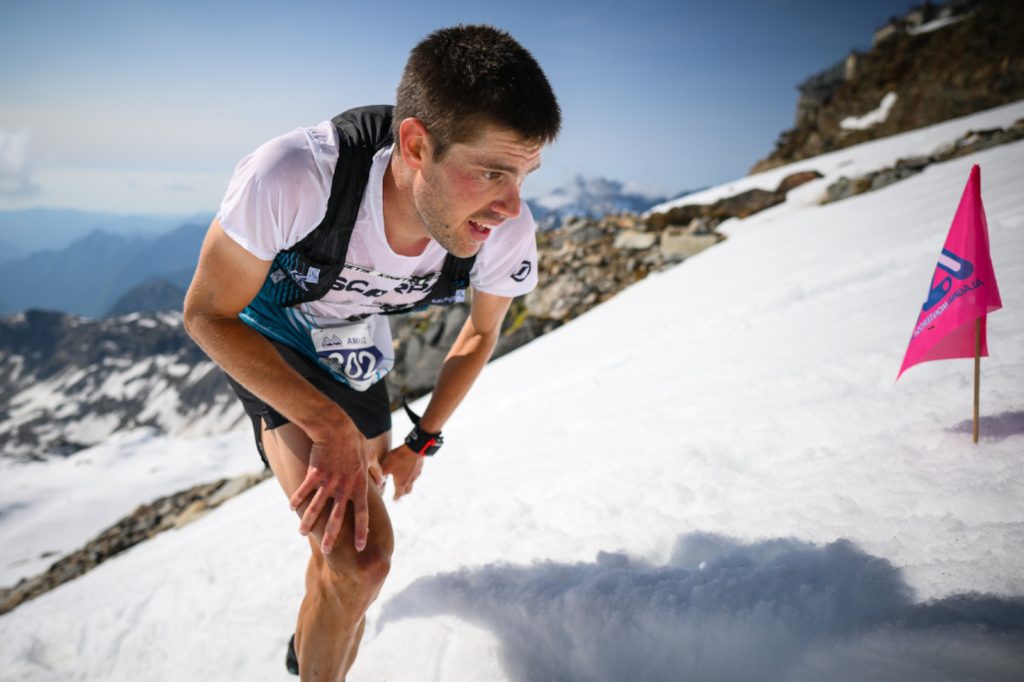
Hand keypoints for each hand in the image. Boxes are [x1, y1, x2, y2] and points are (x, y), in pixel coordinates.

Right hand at [289, 424, 371, 553]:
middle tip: (327, 551)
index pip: (362, 513)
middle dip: (332, 536)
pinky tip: (291, 508)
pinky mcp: (315, 473)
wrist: (336, 427)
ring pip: (317, 507)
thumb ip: (375, 471)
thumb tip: (382, 481)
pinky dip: (297, 499)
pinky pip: (304, 490)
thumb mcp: (369, 455)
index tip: (359, 546)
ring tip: (302, 533)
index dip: (361, 530)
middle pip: (338, 516)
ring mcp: (329, 480)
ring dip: (309, 522)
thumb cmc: (354, 440)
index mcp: (359, 485)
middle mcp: (344, 486)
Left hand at [380, 444, 424, 500]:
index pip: (398, 495)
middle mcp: (410, 481)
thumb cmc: (399, 458)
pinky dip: (412, 474)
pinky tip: (409, 469)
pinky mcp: (420, 468)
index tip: (394, 499)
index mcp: (401, 483)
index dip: (395, 498)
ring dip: (408, 483)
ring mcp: (416, 475)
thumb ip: (382, 476)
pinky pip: (415, 474)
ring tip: (403, 479)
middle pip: (407, 491)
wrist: (414, 449)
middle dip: (403, 493)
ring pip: (412, 482)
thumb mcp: (386, 466)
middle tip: (399, 492)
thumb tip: (379, 482)